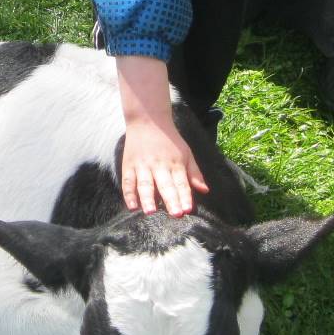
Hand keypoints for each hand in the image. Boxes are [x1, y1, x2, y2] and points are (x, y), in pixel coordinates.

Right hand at [115, 54, 208, 215]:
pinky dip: (129, 194)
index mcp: (175, 163)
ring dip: (148, 198)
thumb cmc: (170, 141)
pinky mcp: (129, 165)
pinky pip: (128, 182)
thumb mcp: (186, 153)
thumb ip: (194, 173)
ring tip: (151, 211)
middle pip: (165, 185)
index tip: (188, 209)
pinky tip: (132, 206)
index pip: (181, 183)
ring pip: (145, 184)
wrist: (148, 120)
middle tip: (176, 214)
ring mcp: (142, 165)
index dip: (185, 196)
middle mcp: (159, 165)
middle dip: (171, 200)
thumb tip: (205, 190)